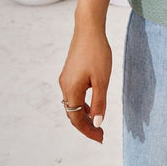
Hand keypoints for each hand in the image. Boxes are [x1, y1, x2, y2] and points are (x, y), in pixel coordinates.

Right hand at [58, 28, 111, 142]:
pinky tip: (93, 103)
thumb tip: (98, 123)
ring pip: (73, 104)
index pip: (77, 119)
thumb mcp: (102, 79)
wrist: (88, 28)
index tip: (100, 137)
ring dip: (84, 114)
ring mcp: (65, 78)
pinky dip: (82, 102)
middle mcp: (64, 86)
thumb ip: (99, 102)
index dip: (88, 131)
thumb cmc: (97, 52)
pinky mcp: (69, 72)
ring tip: (98, 121)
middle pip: (73, 113)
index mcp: (71, 90)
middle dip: (86, 125)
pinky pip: (73, 94)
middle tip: (100, 133)